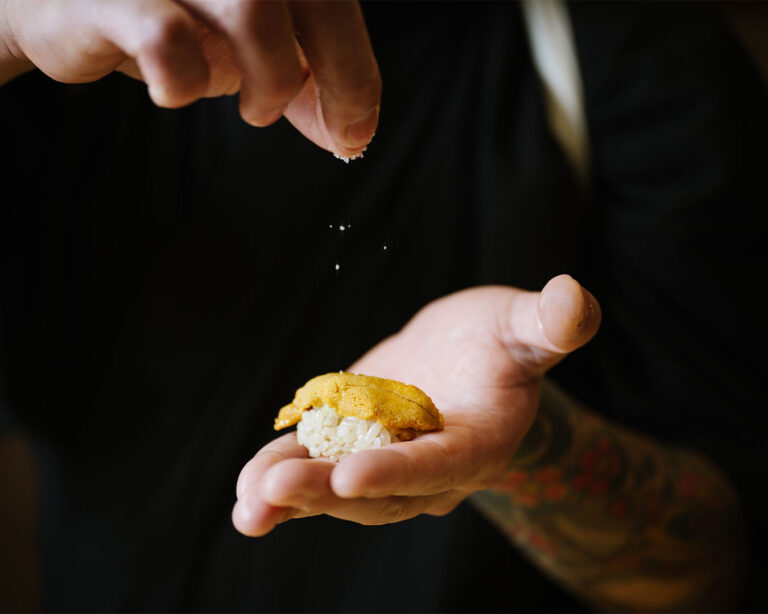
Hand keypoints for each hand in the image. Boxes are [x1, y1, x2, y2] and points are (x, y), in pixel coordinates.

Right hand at [0, 0, 379, 157]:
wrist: (66, 6)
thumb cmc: (167, 16)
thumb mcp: (249, 47)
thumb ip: (304, 80)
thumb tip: (352, 135)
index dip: (359, 66)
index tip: (356, 128)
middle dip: (344, 76)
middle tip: (339, 132)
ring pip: (254, 7)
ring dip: (273, 79)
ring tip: (257, 111)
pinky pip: (166, 35)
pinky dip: (186, 80)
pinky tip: (176, 93)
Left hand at [232, 275, 600, 534]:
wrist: (465, 361)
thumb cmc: (502, 342)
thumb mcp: (524, 327)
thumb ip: (549, 325)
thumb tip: (576, 299)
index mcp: (475, 444)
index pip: (436, 465)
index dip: (397, 473)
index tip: (350, 476)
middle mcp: (428, 469)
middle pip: (376, 491)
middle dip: (326, 493)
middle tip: (275, 490)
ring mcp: (385, 462)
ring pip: (337, 490)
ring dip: (292, 498)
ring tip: (249, 506)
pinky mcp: (350, 447)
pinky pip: (316, 470)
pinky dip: (282, 481)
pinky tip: (247, 494)